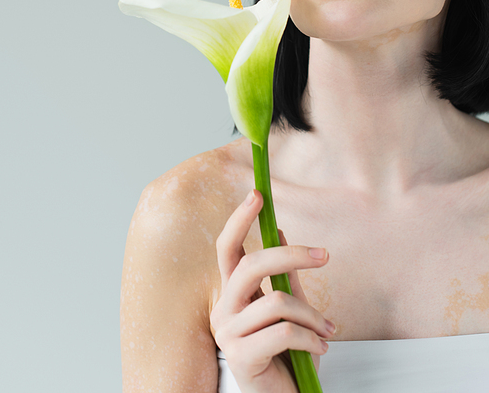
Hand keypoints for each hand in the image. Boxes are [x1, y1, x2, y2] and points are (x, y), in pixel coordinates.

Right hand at [210, 189, 333, 391]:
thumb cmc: (286, 356)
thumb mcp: (290, 309)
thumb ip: (283, 275)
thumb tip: (279, 230)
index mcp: (232, 293)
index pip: (227, 248)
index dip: (240, 220)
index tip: (258, 195)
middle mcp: (223, 309)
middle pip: (252, 265)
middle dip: (293, 255)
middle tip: (325, 255)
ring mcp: (228, 333)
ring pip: (278, 301)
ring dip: (313, 315)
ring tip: (328, 330)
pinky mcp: (241, 358)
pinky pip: (284, 332)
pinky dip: (311, 338)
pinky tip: (321, 347)